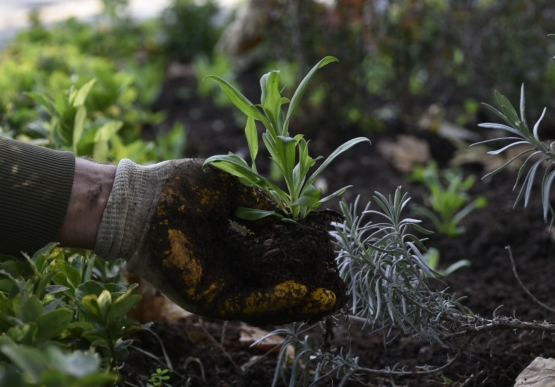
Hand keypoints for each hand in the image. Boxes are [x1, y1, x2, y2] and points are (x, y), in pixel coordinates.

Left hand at [94, 159, 336, 324]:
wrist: (139, 200)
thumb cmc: (179, 187)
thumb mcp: (230, 186)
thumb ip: (261, 202)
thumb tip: (293, 215)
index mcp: (236, 243)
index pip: (276, 260)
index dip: (302, 261)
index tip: (328, 258)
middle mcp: (231, 268)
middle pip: (276, 287)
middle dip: (307, 289)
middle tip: (337, 288)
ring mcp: (220, 284)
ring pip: (266, 301)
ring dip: (298, 302)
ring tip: (328, 297)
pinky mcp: (207, 297)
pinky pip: (247, 303)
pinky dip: (274, 301)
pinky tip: (299, 293)